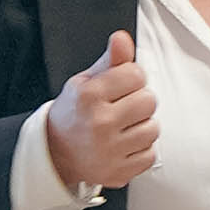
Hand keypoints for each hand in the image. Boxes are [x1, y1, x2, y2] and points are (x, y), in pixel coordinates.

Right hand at [45, 31, 157, 189]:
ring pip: (153, 129)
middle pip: (149, 101)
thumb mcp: (85, 82)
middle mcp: (99, 123)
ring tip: (123, 127)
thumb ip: (110, 61)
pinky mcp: (118, 172)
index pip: (136, 74)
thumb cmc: (75, 113)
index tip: (119, 87)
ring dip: (142, 126)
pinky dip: (140, 150)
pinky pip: (150, 154)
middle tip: (122, 108)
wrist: (56, 154)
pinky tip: (123, 146)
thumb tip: (122, 38)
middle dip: (139, 101)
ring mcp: (109, 151)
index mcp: (89, 96)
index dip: (131, 78)